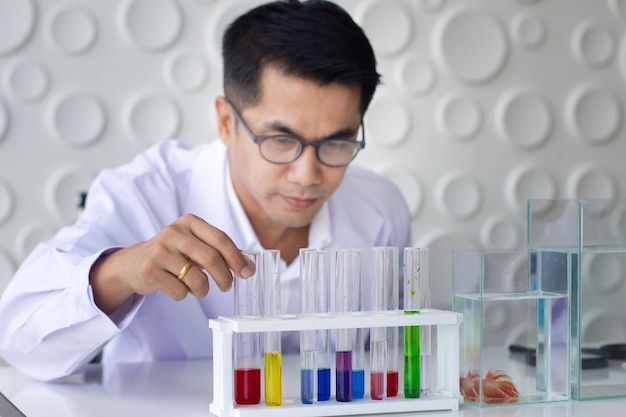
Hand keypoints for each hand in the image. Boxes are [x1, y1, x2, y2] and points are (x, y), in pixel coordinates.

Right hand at [90, 213, 254, 313]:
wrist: (133, 263)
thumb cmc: (173, 254)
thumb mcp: (194, 243)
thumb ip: (219, 251)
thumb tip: (248, 267)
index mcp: (189, 222)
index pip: (221, 239)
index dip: (237, 258)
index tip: (247, 272)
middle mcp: (174, 232)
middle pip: (212, 258)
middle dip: (225, 277)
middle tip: (227, 286)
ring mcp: (160, 251)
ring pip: (197, 279)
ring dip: (203, 289)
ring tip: (198, 288)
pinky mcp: (150, 271)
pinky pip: (180, 292)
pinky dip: (185, 295)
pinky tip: (178, 287)